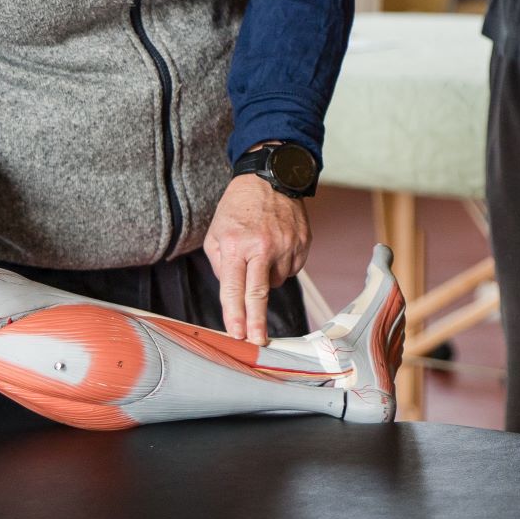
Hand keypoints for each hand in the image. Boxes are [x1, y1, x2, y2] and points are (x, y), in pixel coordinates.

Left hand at [204, 173, 312, 345]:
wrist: (271, 177)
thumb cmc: (239, 206)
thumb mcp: (216, 232)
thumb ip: (221, 265)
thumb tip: (232, 292)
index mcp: (236, 244)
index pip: (234, 288)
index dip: (234, 314)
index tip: (236, 334)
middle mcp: (263, 246)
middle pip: (259, 293)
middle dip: (256, 322)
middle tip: (257, 342)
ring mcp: (287, 245)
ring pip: (276, 281)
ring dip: (267, 279)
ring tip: (261, 255)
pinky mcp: (303, 243)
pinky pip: (292, 269)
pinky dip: (282, 266)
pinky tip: (276, 249)